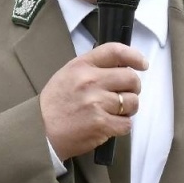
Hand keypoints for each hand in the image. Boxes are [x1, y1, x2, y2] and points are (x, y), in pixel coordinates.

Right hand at [39, 43, 146, 159]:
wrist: (40, 130)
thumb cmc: (55, 103)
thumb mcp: (68, 74)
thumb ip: (92, 68)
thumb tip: (122, 67)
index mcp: (81, 66)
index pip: (114, 52)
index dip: (134, 56)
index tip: (143, 64)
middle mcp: (90, 81)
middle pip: (131, 78)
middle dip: (134, 88)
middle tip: (125, 94)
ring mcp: (96, 103)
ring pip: (132, 102)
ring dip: (128, 109)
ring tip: (114, 112)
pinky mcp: (101, 124)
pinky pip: (127, 124)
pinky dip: (122, 126)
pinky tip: (109, 125)